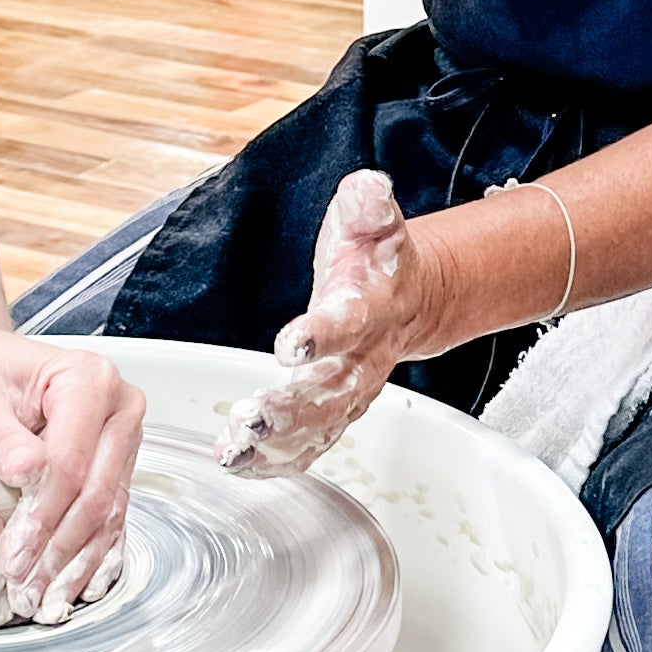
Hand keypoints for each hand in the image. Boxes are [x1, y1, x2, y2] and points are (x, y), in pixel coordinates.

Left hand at [0, 332, 143, 619]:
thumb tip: (26, 470)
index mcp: (89, 380)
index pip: (71, 463)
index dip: (42, 517)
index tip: (13, 556)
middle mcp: (120, 406)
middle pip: (97, 492)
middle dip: (60, 549)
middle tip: (29, 588)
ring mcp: (126, 435)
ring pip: (110, 511)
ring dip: (77, 561)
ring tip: (47, 598)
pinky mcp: (120, 462)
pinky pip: (113, 514)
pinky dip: (92, 553)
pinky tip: (77, 584)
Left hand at [216, 171, 429, 474]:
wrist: (413, 297)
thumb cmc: (378, 258)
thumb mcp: (375, 219)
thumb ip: (370, 205)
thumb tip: (369, 188)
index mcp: (372, 306)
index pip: (349, 321)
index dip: (323, 334)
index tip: (293, 344)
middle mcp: (366, 357)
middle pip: (334, 391)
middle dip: (294, 409)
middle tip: (254, 417)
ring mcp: (353, 391)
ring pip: (321, 427)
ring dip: (279, 443)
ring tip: (238, 447)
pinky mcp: (336, 412)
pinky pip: (311, 445)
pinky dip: (277, 460)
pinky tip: (239, 463)